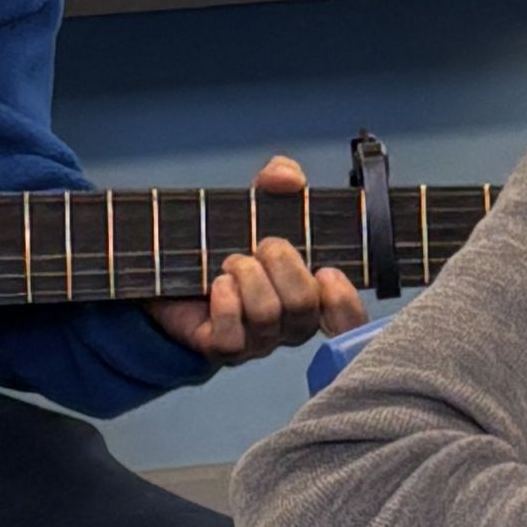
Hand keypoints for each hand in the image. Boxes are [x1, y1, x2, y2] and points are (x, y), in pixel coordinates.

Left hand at [151, 159, 370, 363]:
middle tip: (260, 246)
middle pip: (303, 305)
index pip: (350, 322)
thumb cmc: (232, 240)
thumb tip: (289, 178)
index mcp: (314, 295)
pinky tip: (218, 283)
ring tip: (231, 262)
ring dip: (247, 275)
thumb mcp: (259, 202)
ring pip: (267, 316)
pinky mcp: (223, 349)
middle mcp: (291, 325)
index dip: (344, 301)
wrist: (176, 265)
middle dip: (281, 263)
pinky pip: (232, 337)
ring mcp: (258, 342)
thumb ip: (280, 179)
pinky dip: (225, 302)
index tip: (326, 270)